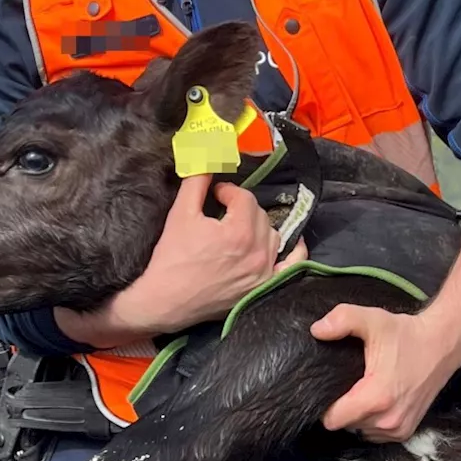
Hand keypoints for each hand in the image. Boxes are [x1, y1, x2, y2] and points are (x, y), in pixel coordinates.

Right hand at [57, 175, 303, 343]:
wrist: (166, 301)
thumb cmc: (171, 258)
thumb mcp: (180, 214)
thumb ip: (196, 183)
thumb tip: (206, 159)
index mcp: (239, 231)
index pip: (244, 198)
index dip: (228, 192)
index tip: (215, 196)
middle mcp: (258, 251)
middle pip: (261, 215)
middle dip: (242, 209)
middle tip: (223, 213)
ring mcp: (264, 271)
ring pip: (274, 235)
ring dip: (259, 227)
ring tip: (240, 230)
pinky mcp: (264, 287)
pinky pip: (291, 264)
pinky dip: (294, 251)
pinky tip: (289, 242)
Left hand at [312, 304, 460, 441]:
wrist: (442, 344)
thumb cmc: (407, 334)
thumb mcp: (373, 320)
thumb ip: (342, 320)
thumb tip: (317, 330)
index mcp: (376, 397)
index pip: (332, 420)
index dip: (325, 406)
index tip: (328, 388)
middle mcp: (387, 419)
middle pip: (345, 425)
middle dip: (342, 408)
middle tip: (349, 384)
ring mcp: (398, 428)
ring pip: (359, 430)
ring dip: (357, 415)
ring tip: (364, 390)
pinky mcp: (405, 431)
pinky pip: (374, 434)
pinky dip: (371, 420)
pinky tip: (377, 400)